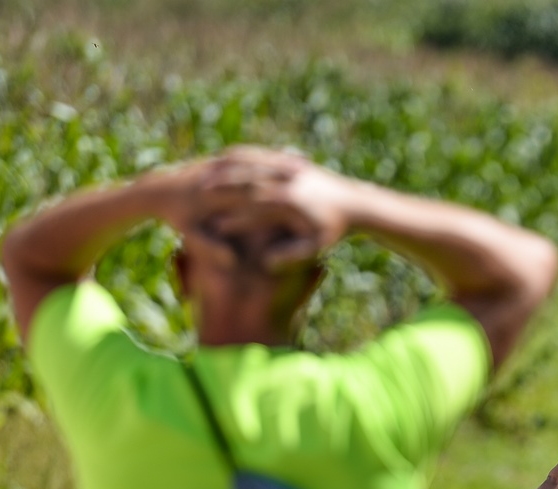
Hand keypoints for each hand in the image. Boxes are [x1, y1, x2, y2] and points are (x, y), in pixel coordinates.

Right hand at [199, 147, 356, 268]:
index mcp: (290, 201)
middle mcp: (287, 180)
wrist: (357, 204)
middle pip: (246, 181)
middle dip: (222, 187)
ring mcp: (289, 167)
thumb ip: (291, 256)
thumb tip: (266, 263)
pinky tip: (227, 162)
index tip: (216, 226)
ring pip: (249, 162)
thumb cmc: (336, 229)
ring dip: (228, 167)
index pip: (253, 207)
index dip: (233, 216)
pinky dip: (243, 157)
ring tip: (205, 175)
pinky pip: (261, 156)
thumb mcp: (317, 246)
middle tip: (199, 193)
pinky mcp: (291, 162)